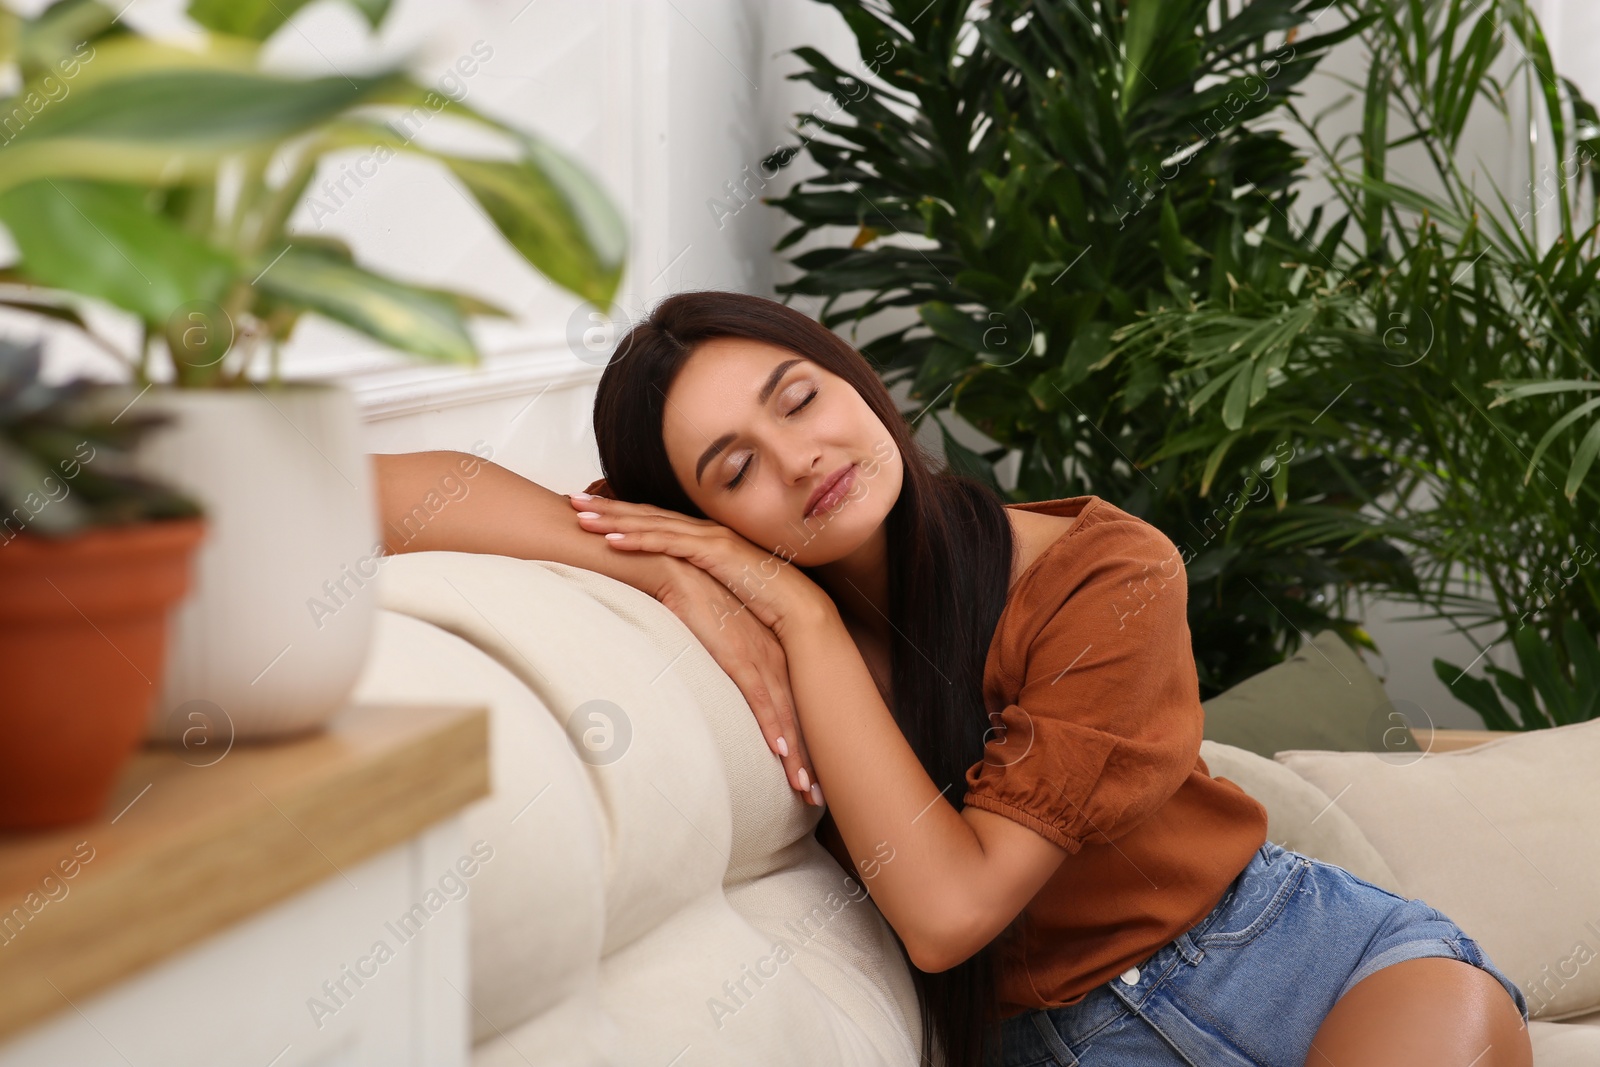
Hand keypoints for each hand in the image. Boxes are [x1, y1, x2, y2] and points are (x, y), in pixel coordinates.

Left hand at [567, 492, 830, 639]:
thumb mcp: (722, 593)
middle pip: (646, 516)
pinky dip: (638, 541)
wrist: (799, 610)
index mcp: (705, 540)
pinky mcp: (714, 553)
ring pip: (651, 525)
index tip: (591, 509)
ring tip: (580, 516)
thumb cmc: (766, 605)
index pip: (655, 522)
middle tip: (570, 499)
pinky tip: (611, 541)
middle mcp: (704, 532)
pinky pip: (668, 545)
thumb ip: (699, 588)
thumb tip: (675, 598)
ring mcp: (709, 539)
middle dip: (607, 506)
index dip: (622, 514)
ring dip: (613, 519)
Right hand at [649, 558, 821, 804]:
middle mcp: (774, 655)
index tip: (814, 776)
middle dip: (810, 759)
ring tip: (806, 789)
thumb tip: (727, 687)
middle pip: (798, 716)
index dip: (807, 742)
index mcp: (773, 652)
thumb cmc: (694, 601)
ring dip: (796, 755)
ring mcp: (759, 655)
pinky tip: (781, 751)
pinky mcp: (738, 654)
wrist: (677, 570)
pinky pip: (760, 697)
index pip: (796, 705)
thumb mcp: (720, 635)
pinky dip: (772, 726)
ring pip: (785, 715)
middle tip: (818, 797)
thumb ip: (731, 660)